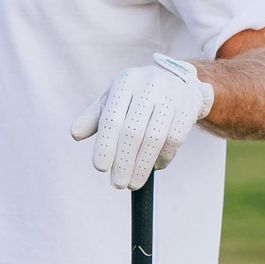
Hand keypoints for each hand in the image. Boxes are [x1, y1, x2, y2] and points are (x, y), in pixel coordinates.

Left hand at [71, 53, 214, 190]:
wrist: (178, 79)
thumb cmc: (138, 94)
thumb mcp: (114, 99)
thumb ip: (94, 117)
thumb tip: (75, 134)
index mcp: (125, 82)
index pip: (112, 118)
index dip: (106, 145)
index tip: (100, 168)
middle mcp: (149, 85)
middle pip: (133, 131)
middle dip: (124, 162)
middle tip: (117, 184)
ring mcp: (172, 95)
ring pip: (155, 138)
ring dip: (143, 166)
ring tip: (133, 183)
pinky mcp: (189, 107)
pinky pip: (175, 139)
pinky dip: (164, 158)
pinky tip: (155, 168)